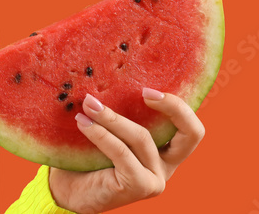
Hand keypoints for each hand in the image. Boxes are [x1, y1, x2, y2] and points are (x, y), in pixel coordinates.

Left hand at [47, 88, 205, 213]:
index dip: (179, 105)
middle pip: (192, 134)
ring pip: (142, 137)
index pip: (190, 127)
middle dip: (174, 107)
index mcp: (164, 148)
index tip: (147, 88)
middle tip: (143, 91)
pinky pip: (121, 152)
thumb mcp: (106, 127)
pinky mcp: (139, 186)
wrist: (66, 188)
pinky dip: (101, 134)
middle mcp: (166, 164)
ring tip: (88, 104)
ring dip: (112, 117)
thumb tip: (104, 71)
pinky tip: (82, 123)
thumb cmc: (85, 153)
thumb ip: (116, 108)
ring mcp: (155, 178)